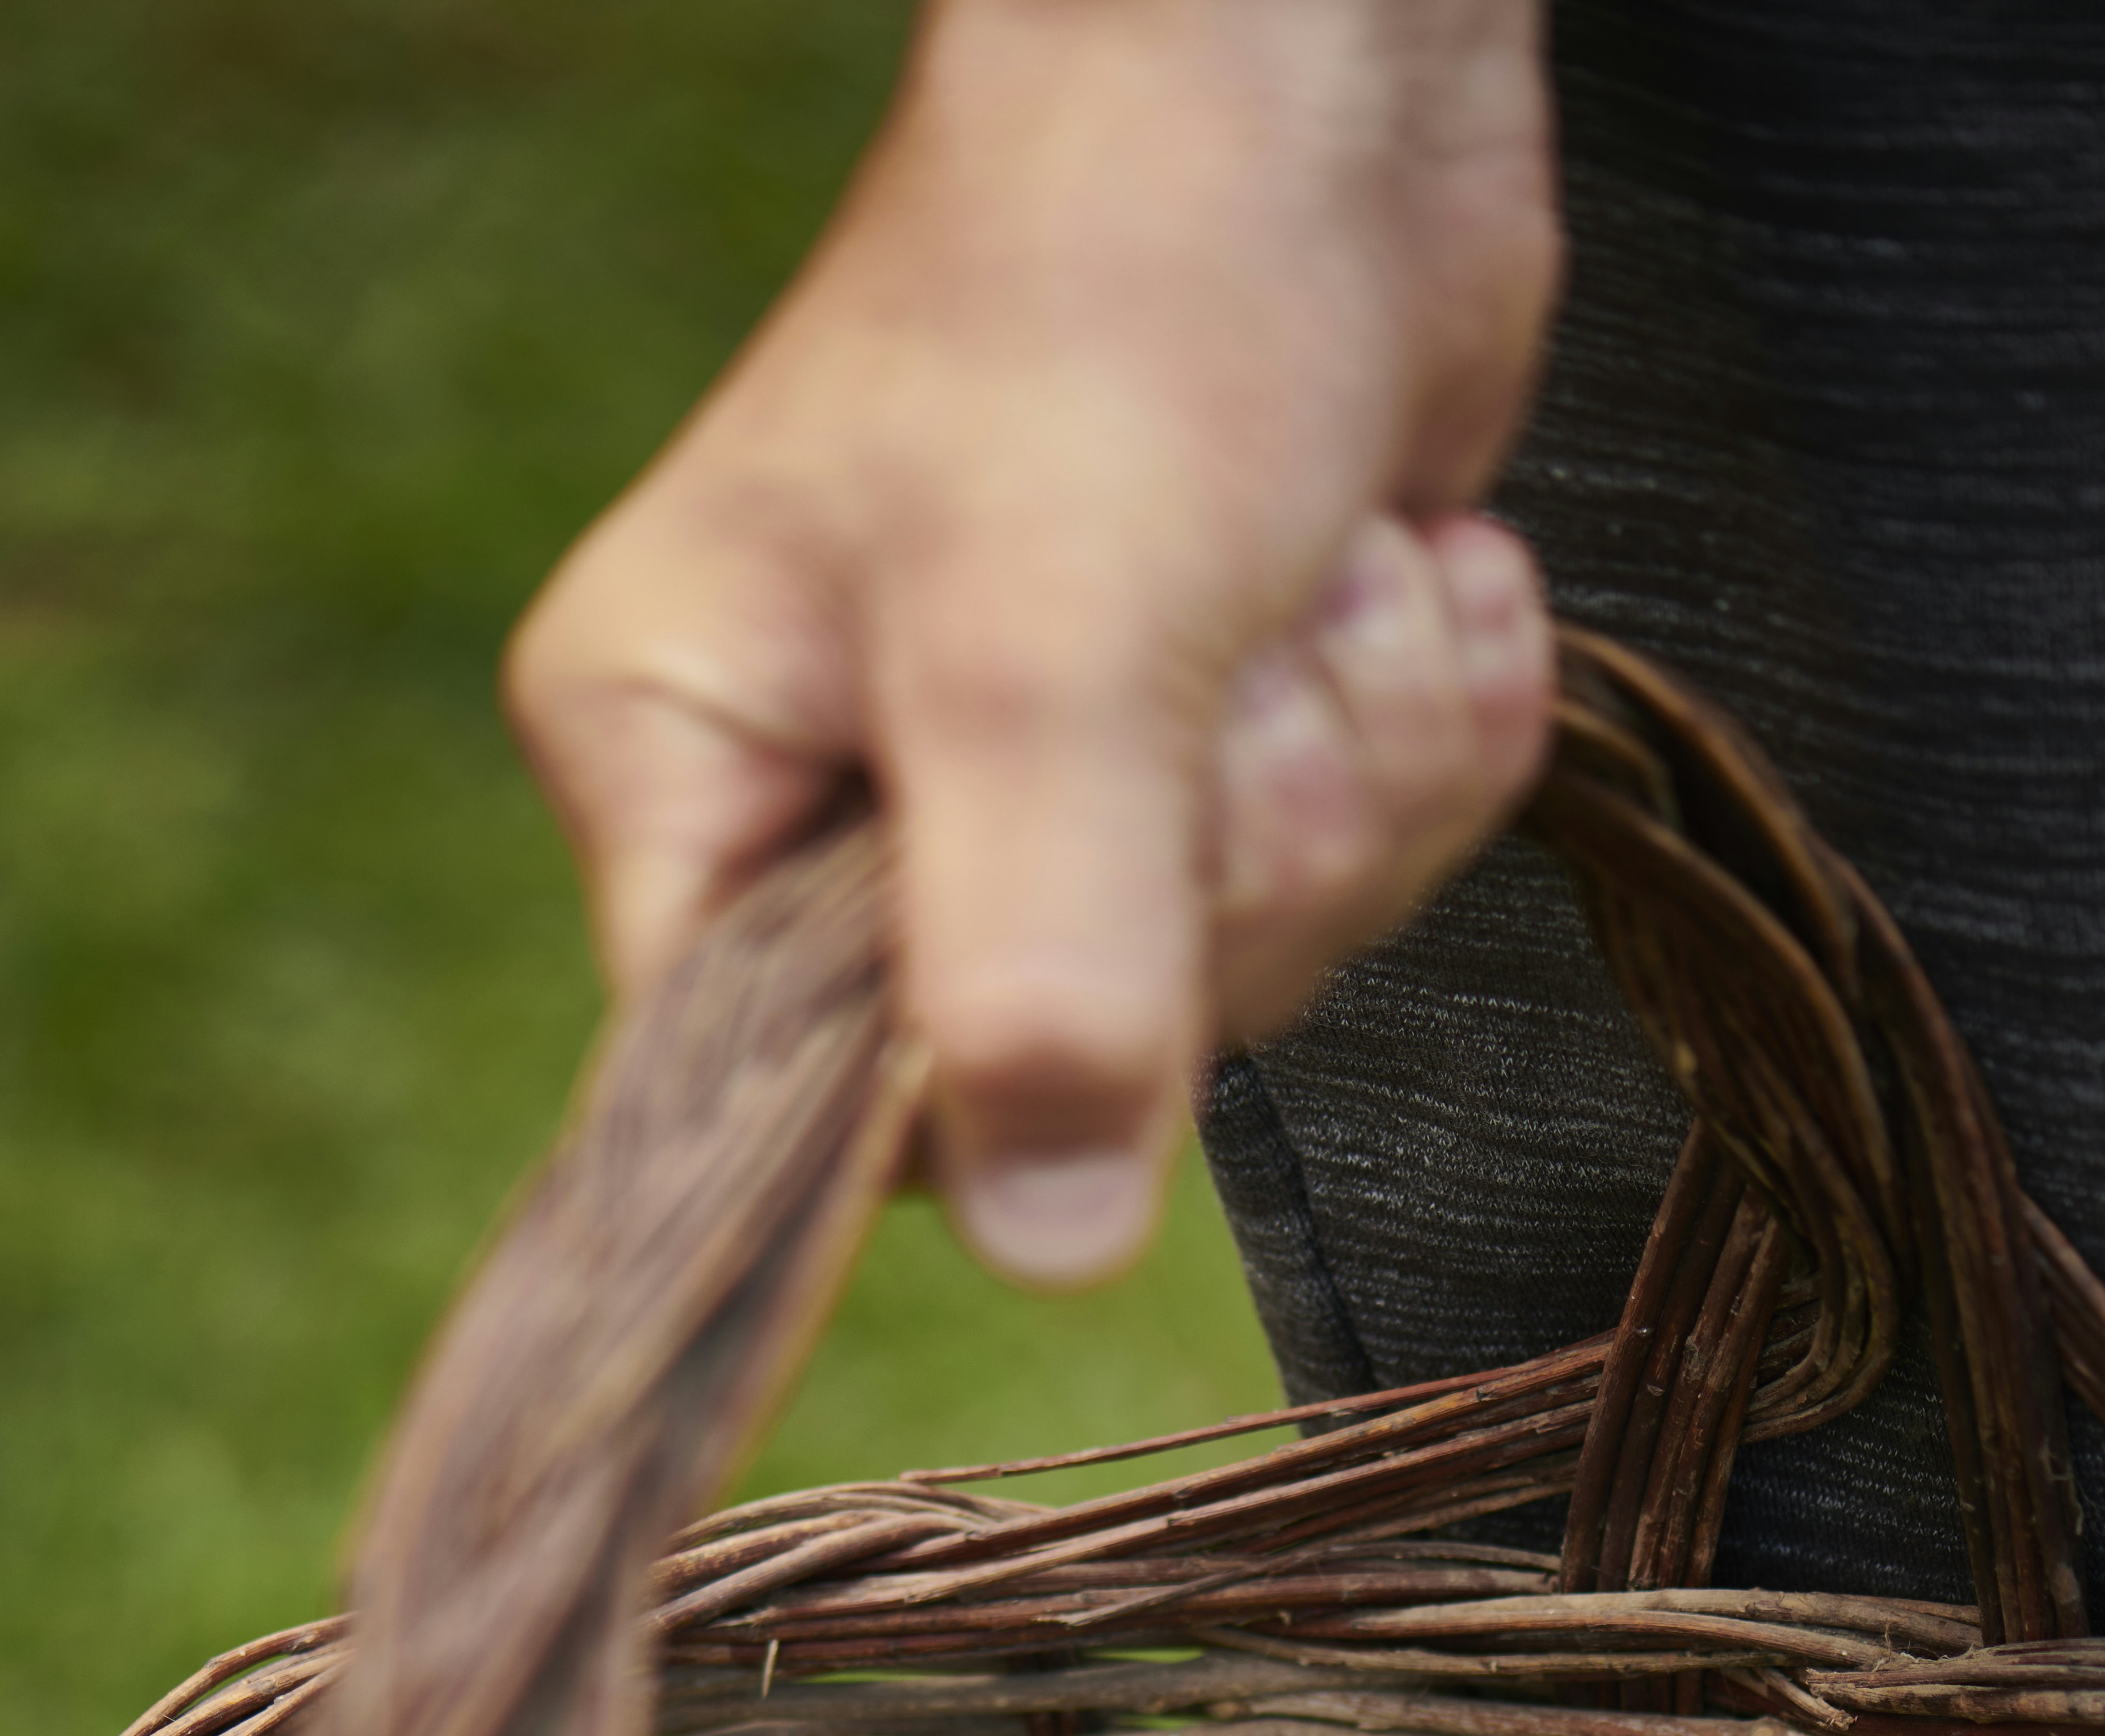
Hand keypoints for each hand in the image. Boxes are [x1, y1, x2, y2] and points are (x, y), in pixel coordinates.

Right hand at [506, 0, 1557, 1286]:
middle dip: (1226, 872)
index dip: (972, 1073)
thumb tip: (1048, 1248)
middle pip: (1057, 1061)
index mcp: (688, 773)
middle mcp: (841, 801)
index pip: (789, 1107)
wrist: (1314, 53)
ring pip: (1244, 973)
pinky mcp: (1213, 739)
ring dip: (1345, 781)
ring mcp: (1039, 782)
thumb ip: (1039, 971)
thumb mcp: (1050, 656)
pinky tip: (1379, 570)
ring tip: (1306, 587)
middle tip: (1233, 671)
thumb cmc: (1116, 283)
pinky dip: (1416, 725)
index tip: (1092, 897)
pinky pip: (1357, 866)